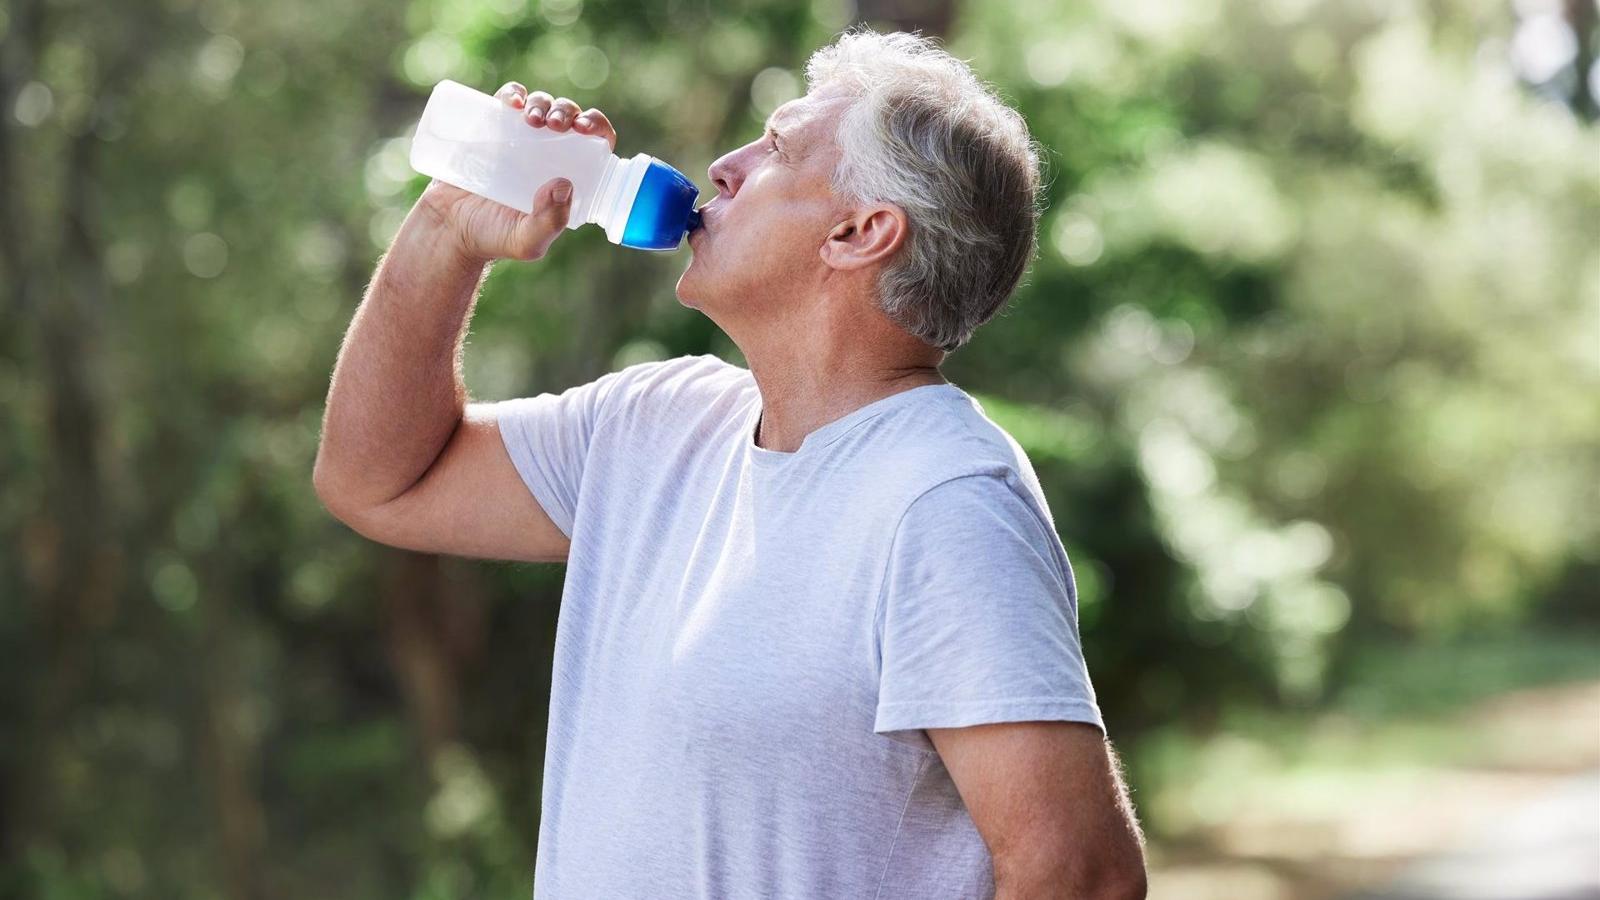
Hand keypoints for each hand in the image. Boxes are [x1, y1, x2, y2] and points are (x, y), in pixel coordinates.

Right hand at [418, 82, 618, 264]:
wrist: (449, 228)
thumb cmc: (493, 238)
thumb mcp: (527, 241)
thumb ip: (549, 222)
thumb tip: (565, 183)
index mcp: (568, 177)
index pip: (595, 145)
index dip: (597, 128)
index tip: (585, 128)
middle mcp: (550, 154)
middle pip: (569, 118)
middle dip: (567, 112)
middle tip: (555, 125)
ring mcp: (521, 139)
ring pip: (541, 105)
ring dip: (543, 102)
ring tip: (532, 118)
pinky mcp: (492, 128)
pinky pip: (508, 101)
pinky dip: (513, 94)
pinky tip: (512, 102)